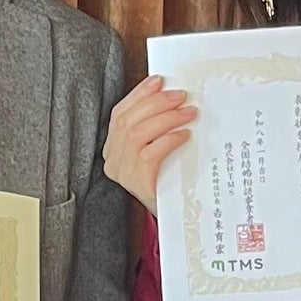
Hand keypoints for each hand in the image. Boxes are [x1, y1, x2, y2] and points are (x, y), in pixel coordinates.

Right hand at [104, 76, 197, 213]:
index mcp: (112, 149)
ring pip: (137, 134)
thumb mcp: (156, 150)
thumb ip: (155, 128)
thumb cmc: (165, 181)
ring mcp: (122, 173)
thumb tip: (171, 97)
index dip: (138, 95)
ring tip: (188, 113)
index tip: (159, 81)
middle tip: (181, 96)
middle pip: (128, 121)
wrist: (173, 219)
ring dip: (165, 118)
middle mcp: (112, 161)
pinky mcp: (137, 183)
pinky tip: (184, 135)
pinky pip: (149, 154)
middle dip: (156, 103)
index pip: (119, 114)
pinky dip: (168, 140)